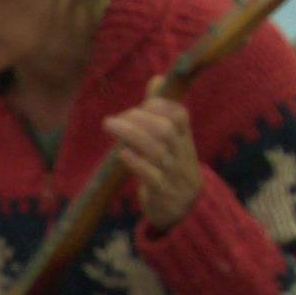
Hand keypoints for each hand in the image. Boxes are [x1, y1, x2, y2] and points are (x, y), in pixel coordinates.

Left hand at [102, 78, 201, 230]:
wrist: (184, 214)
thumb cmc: (171, 171)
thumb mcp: (172, 143)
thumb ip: (162, 112)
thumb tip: (157, 79)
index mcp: (185, 143)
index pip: (179, 116)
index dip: (159, 105)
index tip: (141, 103)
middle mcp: (182, 158)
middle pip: (166, 131)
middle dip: (139, 118)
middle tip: (115, 119)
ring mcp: (174, 177)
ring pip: (157, 151)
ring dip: (131, 134)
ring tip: (109, 125)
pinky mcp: (162, 195)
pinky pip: (151, 177)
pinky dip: (135, 162)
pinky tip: (122, 153)